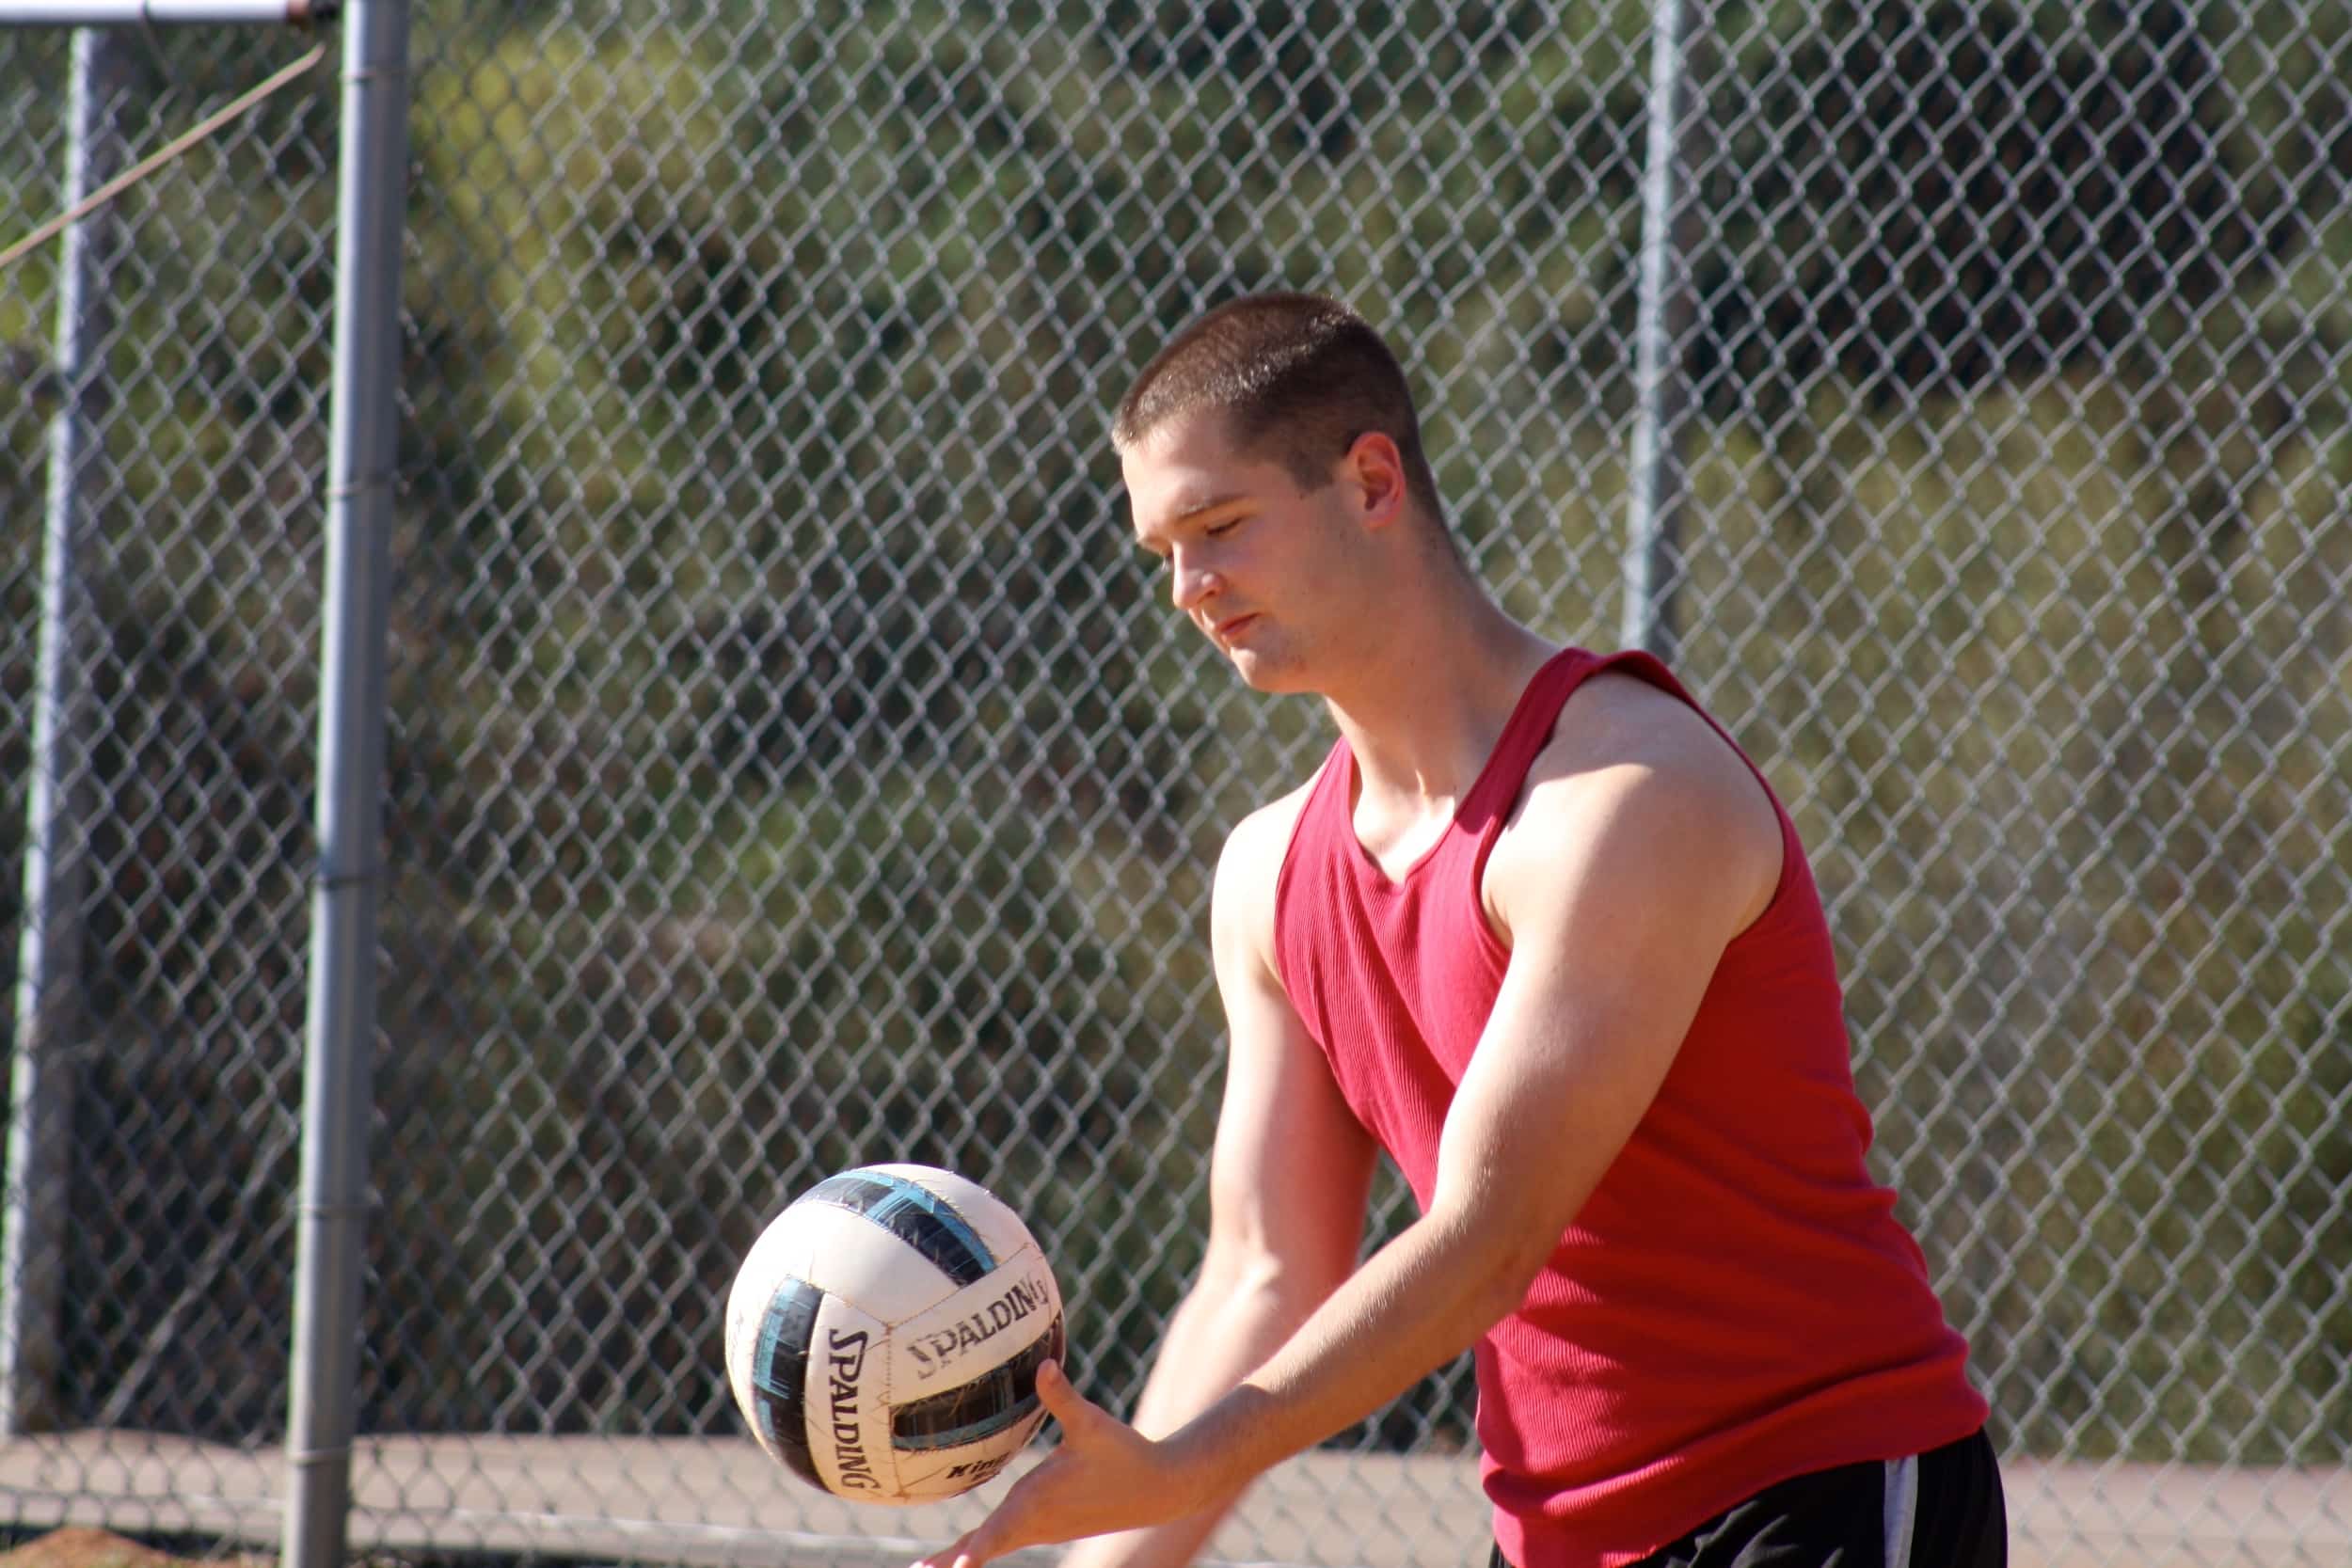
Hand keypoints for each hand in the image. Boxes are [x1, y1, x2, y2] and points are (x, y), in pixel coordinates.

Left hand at [908, 1361, 1219, 1567]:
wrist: (1157, 1488)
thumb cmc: (1124, 1453)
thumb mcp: (1092, 1423)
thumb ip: (1062, 1397)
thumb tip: (1044, 1365)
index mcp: (1039, 1502)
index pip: (1000, 1533)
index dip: (976, 1551)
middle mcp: (1035, 1521)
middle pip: (982, 1545)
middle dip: (948, 1561)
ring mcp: (1040, 1527)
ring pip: (991, 1543)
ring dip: (958, 1556)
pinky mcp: (1046, 1525)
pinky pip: (1003, 1538)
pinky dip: (979, 1546)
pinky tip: (965, 1549)